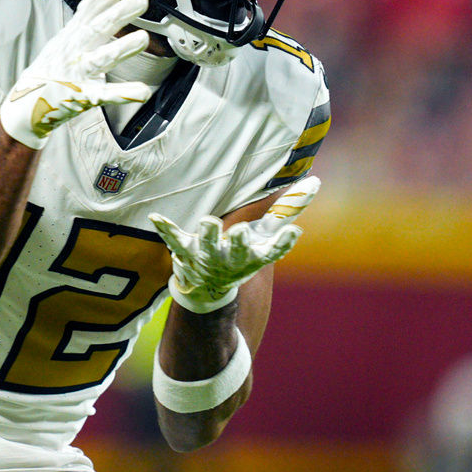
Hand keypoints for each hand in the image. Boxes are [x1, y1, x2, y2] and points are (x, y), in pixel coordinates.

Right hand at [0, 0, 151, 148]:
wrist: (26, 104)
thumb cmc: (54, 67)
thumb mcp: (69, 36)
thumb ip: (94, 18)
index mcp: (75, 31)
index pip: (96, 3)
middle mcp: (75, 48)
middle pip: (98, 26)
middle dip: (119, 11)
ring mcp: (77, 72)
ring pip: (100, 58)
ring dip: (121, 47)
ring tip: (142, 39)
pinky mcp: (81, 97)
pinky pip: (103, 95)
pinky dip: (122, 94)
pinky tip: (141, 92)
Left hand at [150, 176, 320, 312]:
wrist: (207, 290)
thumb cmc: (241, 256)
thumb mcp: (265, 238)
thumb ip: (288, 210)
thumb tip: (316, 181)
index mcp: (252, 256)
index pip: (271, 252)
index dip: (282, 244)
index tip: (294, 233)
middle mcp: (230, 258)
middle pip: (237, 250)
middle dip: (240, 242)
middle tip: (241, 232)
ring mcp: (205, 255)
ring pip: (207, 244)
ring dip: (208, 235)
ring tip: (209, 222)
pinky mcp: (183, 250)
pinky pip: (173, 238)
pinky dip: (166, 228)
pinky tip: (156, 217)